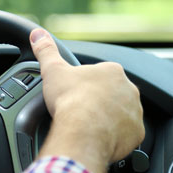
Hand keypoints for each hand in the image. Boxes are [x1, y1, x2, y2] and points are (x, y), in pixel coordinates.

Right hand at [31, 28, 143, 172]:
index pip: (101, 75)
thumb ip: (46, 50)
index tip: (75, 94)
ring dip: (108, 119)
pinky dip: (115, 137)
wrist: (82, 132)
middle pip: (113, 95)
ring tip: (88, 127)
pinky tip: (99, 139)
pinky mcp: (136, 133)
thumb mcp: (53, 70)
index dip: (86, 85)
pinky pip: (127, 134)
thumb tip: (37, 34)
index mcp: (112, 71)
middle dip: (99, 102)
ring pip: (121, 114)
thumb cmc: (70, 100)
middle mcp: (129, 90)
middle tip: (80, 111)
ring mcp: (134, 112)